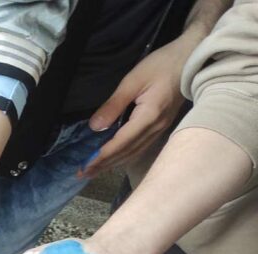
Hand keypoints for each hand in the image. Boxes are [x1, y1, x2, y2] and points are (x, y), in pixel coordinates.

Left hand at [80, 36, 192, 177]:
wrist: (191, 58)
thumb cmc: (161, 64)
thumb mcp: (133, 81)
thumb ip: (113, 105)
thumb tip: (95, 127)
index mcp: (148, 117)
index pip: (121, 143)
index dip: (102, 157)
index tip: (85, 167)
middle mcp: (156, 128)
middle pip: (127, 153)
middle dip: (104, 165)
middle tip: (84, 174)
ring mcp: (160, 128)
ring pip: (134, 152)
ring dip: (114, 163)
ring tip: (95, 170)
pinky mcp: (161, 126)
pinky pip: (141, 147)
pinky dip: (125, 156)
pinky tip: (115, 159)